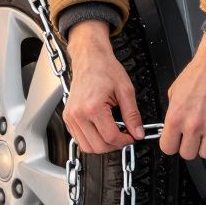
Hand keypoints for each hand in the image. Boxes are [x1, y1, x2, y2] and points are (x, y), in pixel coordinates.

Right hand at [62, 20, 144, 154]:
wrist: (89, 58)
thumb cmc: (104, 68)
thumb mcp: (125, 90)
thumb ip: (132, 115)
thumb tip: (138, 132)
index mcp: (93, 107)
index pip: (110, 137)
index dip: (125, 141)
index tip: (132, 137)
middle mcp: (78, 114)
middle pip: (97, 146)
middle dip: (114, 145)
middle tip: (124, 137)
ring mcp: (70, 117)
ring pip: (86, 147)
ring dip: (102, 145)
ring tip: (112, 134)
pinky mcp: (67, 117)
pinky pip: (78, 139)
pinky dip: (90, 140)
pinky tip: (100, 130)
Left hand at [160, 34, 205, 159]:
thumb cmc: (199, 73)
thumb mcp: (174, 92)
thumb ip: (172, 113)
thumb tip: (172, 127)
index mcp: (176, 117)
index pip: (168, 148)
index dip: (170, 145)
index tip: (174, 141)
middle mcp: (194, 126)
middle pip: (188, 155)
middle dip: (187, 147)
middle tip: (190, 137)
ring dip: (204, 146)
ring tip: (205, 135)